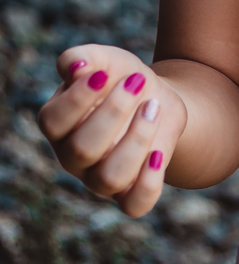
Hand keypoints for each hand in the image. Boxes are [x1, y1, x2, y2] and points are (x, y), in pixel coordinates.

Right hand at [38, 47, 187, 217]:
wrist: (159, 100)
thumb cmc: (122, 79)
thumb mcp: (107, 61)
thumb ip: (85, 58)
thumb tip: (75, 67)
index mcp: (58, 125)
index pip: (54, 121)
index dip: (78, 99)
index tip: (105, 74)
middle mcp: (73, 157)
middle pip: (83, 149)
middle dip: (114, 112)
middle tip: (137, 82)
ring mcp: (98, 179)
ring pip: (109, 177)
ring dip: (136, 140)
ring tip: (154, 107)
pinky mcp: (129, 194)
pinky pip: (134, 205)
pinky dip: (147, 184)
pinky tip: (158, 154)